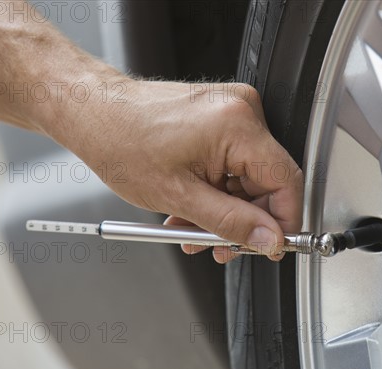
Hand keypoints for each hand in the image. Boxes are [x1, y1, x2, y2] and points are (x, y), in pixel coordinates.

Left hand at [55, 80, 302, 262]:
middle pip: (267, 182)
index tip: (273, 245)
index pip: (287, 181)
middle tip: (220, 245)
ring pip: (248, 177)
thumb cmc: (122, 142)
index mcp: (237, 125)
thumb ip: (232, 223)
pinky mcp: (222, 115)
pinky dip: (217, 189)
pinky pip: (234, 163)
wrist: (94, 111)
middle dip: (244, 220)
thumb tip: (267, 239)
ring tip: (193, 228)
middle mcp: (242, 110)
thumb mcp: (179, 196)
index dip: (285, 221)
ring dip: (226, 209)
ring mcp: (233, 110)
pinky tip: (194, 206)